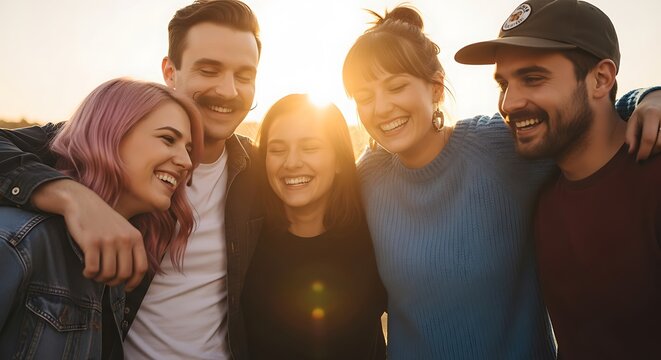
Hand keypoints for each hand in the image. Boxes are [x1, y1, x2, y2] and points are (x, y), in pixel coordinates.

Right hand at [32, 179, 147, 290]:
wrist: (82, 201)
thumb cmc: (103, 220)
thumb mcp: (124, 230)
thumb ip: (130, 249)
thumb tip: (131, 277)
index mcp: (136, 237)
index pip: (141, 268)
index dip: (134, 282)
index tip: (126, 288)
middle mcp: (124, 239)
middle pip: (123, 274)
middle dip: (113, 282)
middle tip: (104, 278)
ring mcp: (108, 240)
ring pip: (108, 274)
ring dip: (99, 278)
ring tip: (94, 272)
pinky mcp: (91, 242)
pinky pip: (92, 269)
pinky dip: (89, 274)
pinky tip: (86, 270)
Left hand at [625, 90, 660, 160]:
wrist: (658, 100)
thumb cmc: (643, 113)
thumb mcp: (632, 120)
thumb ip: (630, 135)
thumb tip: (631, 151)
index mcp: (652, 114)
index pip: (649, 138)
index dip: (644, 151)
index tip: (639, 159)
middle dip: (652, 151)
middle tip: (645, 153)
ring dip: (659, 150)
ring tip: (652, 147)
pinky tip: (658, 143)